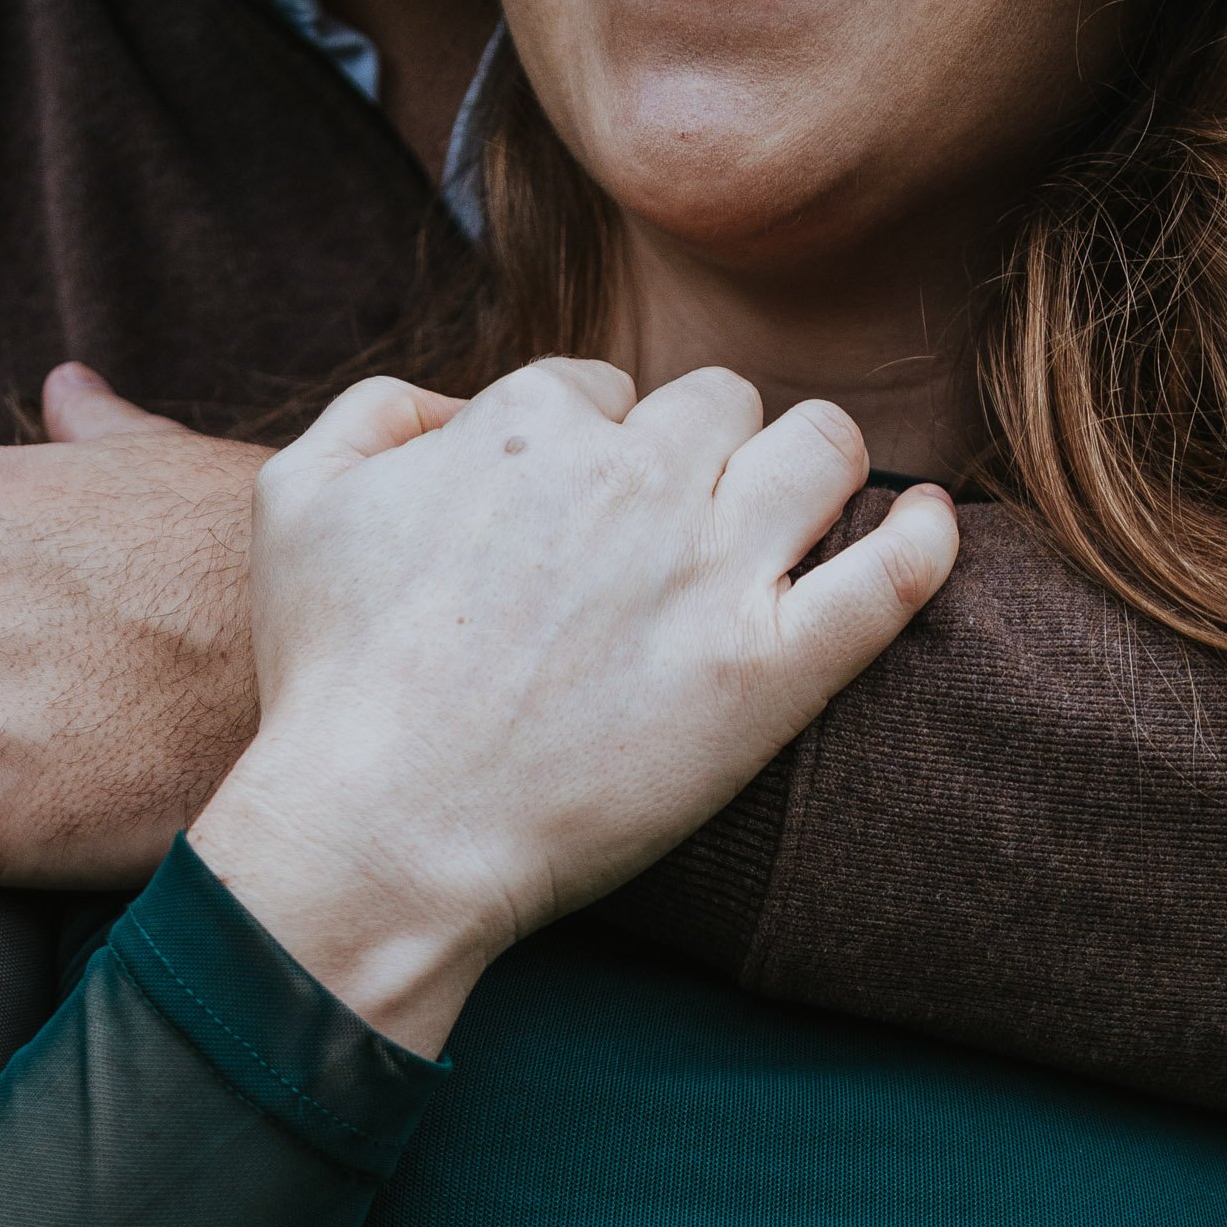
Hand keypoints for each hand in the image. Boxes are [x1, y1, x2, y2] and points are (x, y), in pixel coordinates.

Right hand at [186, 358, 959, 1051]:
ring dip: (812, 470)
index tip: (582, 529)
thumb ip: (373, 413)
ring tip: (797, 522)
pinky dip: (924, 538)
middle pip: (720, 407)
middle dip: (704, 454)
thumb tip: (448, 404)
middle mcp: (635, 478)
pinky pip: (891, 573)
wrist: (382, 832)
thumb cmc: (330, 685)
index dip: (598, 457)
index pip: (605, 394)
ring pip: (819, 450)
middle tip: (678, 539)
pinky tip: (930, 524)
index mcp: (530, 424)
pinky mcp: (770, 674)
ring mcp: (713, 572)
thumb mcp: (296, 502)